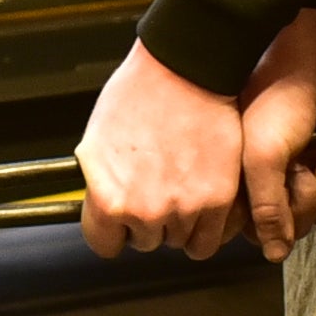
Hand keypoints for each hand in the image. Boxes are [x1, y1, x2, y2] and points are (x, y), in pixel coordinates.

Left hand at [77, 39, 246, 260]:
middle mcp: (146, 212)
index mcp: (110, 201)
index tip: (119, 223)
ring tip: (179, 188)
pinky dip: (205, 229)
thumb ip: (100, 184)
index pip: (105, 245)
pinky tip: (200, 207)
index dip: (112, 230)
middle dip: (147, 221)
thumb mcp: (96, 142)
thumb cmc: (139, 95)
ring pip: (178, 241)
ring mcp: (185, 210)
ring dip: (178, 223)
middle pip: (144, 242)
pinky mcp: (219, 202)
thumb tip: (100, 205)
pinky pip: (209, 240)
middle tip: (154, 189)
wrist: (185, 71)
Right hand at [240, 7, 315, 259]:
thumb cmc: (276, 103)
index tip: (269, 191)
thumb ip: (266, 210)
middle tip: (295, 170)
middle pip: (285, 230)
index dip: (266, 222)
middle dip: (297, 205)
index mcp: (233, 183)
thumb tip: (274, 255)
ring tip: (313, 161)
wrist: (313, 64)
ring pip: (311, 219)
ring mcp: (291, 177)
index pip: (250, 231)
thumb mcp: (260, 159)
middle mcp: (261, 184)